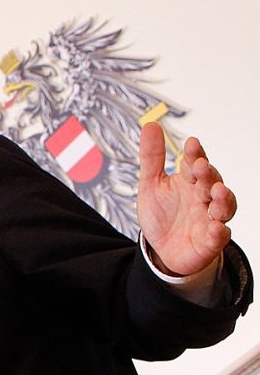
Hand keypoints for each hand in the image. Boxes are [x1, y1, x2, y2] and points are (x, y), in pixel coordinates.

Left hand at [138, 122, 236, 277]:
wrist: (162, 249)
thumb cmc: (162, 215)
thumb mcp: (151, 184)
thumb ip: (152, 157)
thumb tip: (150, 124)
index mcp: (190, 182)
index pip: (196, 163)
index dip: (195, 154)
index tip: (191, 143)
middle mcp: (204, 198)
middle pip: (212, 182)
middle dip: (208, 174)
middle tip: (201, 167)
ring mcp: (209, 218)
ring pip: (224, 207)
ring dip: (223, 199)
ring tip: (216, 192)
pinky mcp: (210, 241)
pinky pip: (219, 236)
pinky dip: (219, 232)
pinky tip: (216, 227)